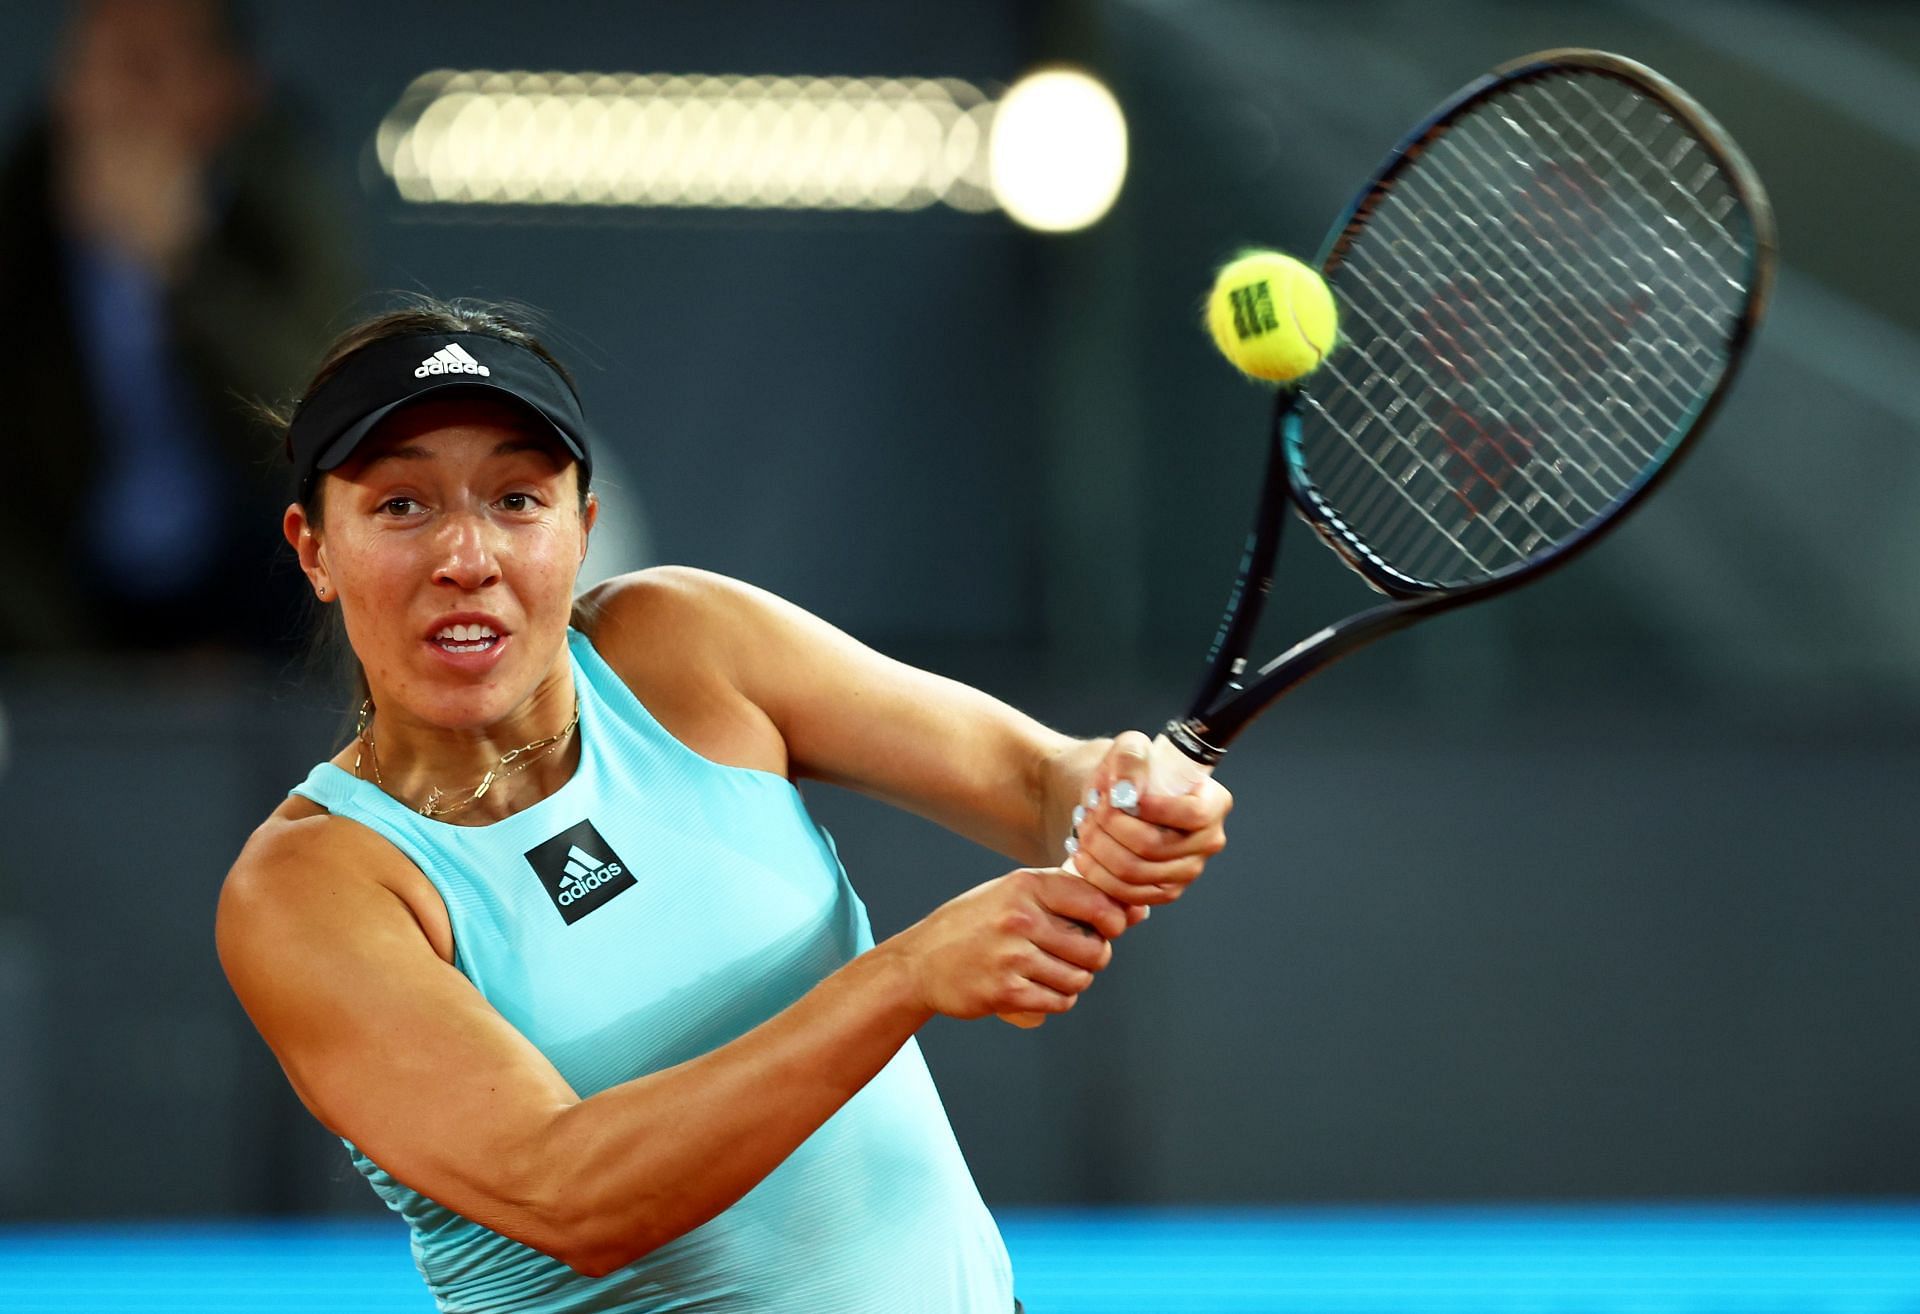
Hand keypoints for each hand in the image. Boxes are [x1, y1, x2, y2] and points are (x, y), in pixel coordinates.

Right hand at [891, 868, 1128, 1019]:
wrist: (921, 962)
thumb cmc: (974, 924)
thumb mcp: (1015, 894)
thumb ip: (1072, 898)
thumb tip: (1137, 912)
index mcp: (1026, 886)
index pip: (1098, 902)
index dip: (1113, 921)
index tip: (1106, 929)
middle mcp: (1020, 918)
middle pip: (1095, 948)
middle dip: (1092, 957)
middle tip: (1072, 955)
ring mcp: (1012, 957)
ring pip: (1080, 978)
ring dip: (1074, 980)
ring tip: (1050, 971)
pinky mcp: (1006, 992)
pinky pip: (1060, 1001)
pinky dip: (1057, 999)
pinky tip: (1038, 988)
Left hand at [1069, 730, 1232, 907]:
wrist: (1116, 800)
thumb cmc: (1130, 773)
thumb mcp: (1130, 748)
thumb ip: (1130, 760)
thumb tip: (1127, 792)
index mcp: (1213, 803)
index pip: (1193, 813)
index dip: (1155, 809)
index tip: (1119, 797)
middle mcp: (1208, 841)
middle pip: (1154, 846)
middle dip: (1111, 828)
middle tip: (1090, 811)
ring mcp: (1188, 871)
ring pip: (1135, 872)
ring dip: (1099, 850)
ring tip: (1084, 828)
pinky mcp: (1165, 892)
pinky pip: (1129, 894)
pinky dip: (1099, 876)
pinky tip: (1084, 855)